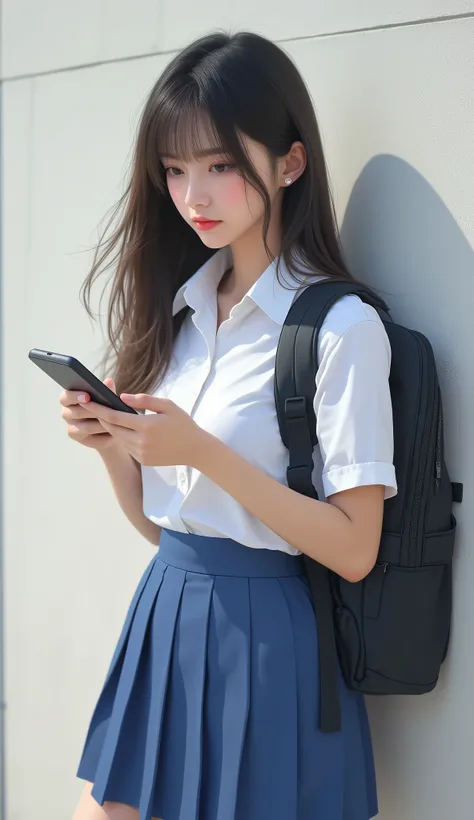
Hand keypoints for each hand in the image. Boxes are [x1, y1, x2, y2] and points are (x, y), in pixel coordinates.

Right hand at [60, 378, 119, 450]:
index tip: (87, 396)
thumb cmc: (106, 408)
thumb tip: (109, 381)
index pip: (65, 397)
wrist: (112, 429)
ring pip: (84, 427)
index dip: (75, 396)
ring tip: (114, 422)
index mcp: (69, 399)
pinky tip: (113, 433)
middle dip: (91, 411)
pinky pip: (90, 438)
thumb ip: (106, 391)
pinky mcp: (80, 440)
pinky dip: (102, 435)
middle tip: (105, 410)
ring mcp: (71, 427)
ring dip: (100, 424)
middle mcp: (67, 413)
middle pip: (74, 413)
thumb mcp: (108, 399)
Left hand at [77, 392, 208, 467]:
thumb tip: (122, 397)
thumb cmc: (182, 423)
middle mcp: (141, 441)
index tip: (86, 401)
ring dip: (110, 427)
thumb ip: (143, 400)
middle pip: (111, 428)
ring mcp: (141, 453)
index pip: (114, 416)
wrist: (195, 449)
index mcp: (146, 425)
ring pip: (118, 438)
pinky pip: (127, 446)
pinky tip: (121, 429)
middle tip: (91, 406)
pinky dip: (122, 437)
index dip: (98, 408)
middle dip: (100, 417)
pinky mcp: (143, 460)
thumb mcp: (167, 405)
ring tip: (104, 415)